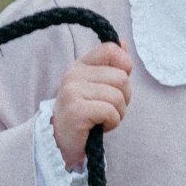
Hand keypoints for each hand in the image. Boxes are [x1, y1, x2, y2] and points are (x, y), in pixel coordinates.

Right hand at [51, 40, 133, 169]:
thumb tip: (123, 43)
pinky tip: (99, 127)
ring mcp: (72, 92)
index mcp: (80, 65)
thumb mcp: (97, 86)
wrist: (61, 143)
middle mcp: (73, 75)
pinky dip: (112, 123)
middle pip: (121, 77)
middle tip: (109, 110)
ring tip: (104, 119)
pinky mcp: (76, 111)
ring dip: (118, 113)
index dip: (124, 65)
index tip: (117, 85)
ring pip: (118, 96)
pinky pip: (110, 112)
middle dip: (124, 98)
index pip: (111, 50)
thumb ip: (110, 65)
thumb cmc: (84, 115)